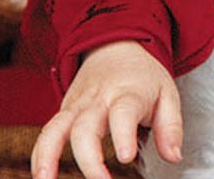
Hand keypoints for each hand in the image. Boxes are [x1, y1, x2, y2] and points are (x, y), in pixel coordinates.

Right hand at [30, 41, 181, 178]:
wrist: (115, 47)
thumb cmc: (143, 77)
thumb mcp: (167, 94)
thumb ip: (171, 127)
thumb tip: (173, 155)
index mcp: (129, 92)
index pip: (124, 111)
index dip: (123, 134)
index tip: (126, 156)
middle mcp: (99, 98)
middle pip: (86, 126)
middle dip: (89, 157)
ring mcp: (78, 104)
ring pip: (58, 127)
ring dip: (49, 155)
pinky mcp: (64, 111)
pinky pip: (47, 132)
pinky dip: (40, 154)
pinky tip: (41, 175)